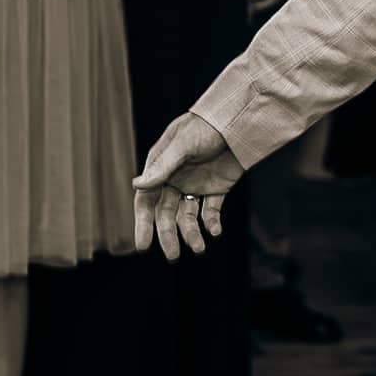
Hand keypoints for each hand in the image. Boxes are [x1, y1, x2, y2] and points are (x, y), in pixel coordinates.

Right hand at [133, 113, 243, 259]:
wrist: (238, 119)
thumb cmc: (205, 125)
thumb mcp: (183, 144)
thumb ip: (163, 167)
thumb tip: (137, 185)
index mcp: (160, 169)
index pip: (146, 201)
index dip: (143, 224)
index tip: (143, 246)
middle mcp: (174, 180)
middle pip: (167, 214)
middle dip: (169, 235)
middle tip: (174, 256)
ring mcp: (195, 185)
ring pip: (188, 216)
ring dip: (192, 233)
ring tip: (199, 248)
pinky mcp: (216, 188)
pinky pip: (211, 210)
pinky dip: (212, 223)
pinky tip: (215, 232)